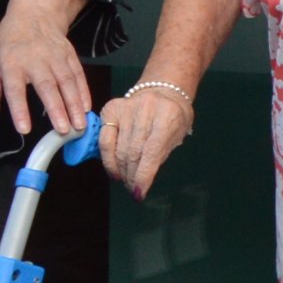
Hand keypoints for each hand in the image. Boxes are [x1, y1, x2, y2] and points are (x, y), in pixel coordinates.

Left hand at [0, 0, 94, 139]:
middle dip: (57, 109)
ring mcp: (55, 57)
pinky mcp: (70, 55)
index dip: (19, 110)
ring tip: (79, 125)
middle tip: (64, 131)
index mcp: (11, 64)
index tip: (25, 130)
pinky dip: (84, 92)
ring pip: (67, 82)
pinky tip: (86, 108)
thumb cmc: (9, 42)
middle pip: (47, 86)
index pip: (14, 89)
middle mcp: (35, 60)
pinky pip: (78, 75)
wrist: (34, 12)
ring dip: (74, 104)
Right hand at [102, 84, 194, 199]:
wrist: (164, 88)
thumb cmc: (173, 115)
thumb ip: (162, 153)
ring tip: (126, 180)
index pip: (152, 152)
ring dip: (121, 171)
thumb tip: (142, 181)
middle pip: (133, 152)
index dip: (144, 175)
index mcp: (168, 115)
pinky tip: (114, 170)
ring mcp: (127, 107)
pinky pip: (104, 140)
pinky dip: (108, 159)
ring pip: (119, 149)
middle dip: (132, 176)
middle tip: (133, 188)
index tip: (139, 193)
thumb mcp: (178, 133)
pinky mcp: (111, 108)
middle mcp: (146, 109)